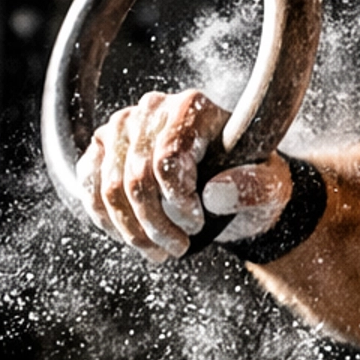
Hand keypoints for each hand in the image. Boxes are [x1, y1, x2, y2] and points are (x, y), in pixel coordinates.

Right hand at [77, 88, 291, 261]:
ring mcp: (122, 126)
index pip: (168, 160)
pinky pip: (88, 186)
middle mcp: (152, 108)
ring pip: (109, 189)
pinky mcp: (101, 146)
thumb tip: (215, 194)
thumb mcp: (271, 188)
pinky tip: (129, 237)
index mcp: (192, 109)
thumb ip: (255, 188)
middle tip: (179, 248)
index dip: (179, 202)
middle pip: (137, 179)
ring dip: (132, 231)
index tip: (197, 223)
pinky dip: (106, 219)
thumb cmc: (252, 182)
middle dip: (156, 226)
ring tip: (159, 251)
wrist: (229, 185)